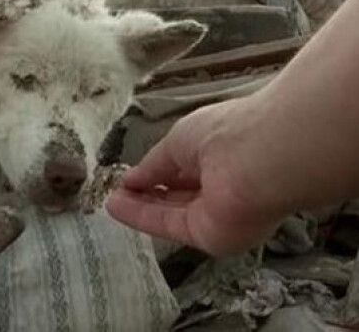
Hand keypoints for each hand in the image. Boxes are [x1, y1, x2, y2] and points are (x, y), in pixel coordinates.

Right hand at [106, 98, 284, 255]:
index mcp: (219, 156)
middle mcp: (221, 187)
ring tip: (110, 201)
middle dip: (148, 194)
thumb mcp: (178, 141)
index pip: (185, 169)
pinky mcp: (210, 236)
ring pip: (172, 212)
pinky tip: (117, 207)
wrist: (260, 158)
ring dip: (141, 207)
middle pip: (179, 195)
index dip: (157, 173)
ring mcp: (217, 214)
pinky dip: (142, 216)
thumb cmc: (221, 134)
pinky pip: (170, 224)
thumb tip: (131, 178)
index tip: (130, 176)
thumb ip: (155, 165)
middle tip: (118, 192)